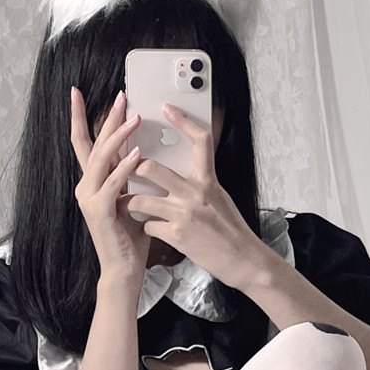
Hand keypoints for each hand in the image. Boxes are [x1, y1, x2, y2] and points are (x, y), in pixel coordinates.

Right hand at [70, 87, 147, 284]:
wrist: (123, 268)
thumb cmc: (130, 236)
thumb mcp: (131, 197)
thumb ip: (127, 176)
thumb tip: (136, 150)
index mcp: (93, 182)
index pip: (83, 142)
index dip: (80, 117)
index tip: (77, 93)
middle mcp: (86, 186)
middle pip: (93, 143)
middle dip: (107, 118)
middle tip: (121, 96)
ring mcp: (89, 198)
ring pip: (101, 158)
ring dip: (119, 136)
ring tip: (135, 117)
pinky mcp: (99, 211)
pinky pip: (113, 183)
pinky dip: (125, 167)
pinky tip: (137, 154)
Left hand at [122, 102, 267, 292]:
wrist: (244, 260)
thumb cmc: (232, 231)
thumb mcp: (220, 199)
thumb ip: (201, 185)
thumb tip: (184, 175)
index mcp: (208, 181)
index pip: (200, 142)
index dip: (183, 121)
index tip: (168, 109)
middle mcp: (195, 193)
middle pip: (151, 168)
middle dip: (132, 169)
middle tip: (125, 170)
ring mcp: (184, 214)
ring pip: (140, 200)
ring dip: (129, 204)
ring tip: (127, 205)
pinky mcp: (177, 235)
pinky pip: (148, 226)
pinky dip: (145, 228)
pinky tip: (148, 230)